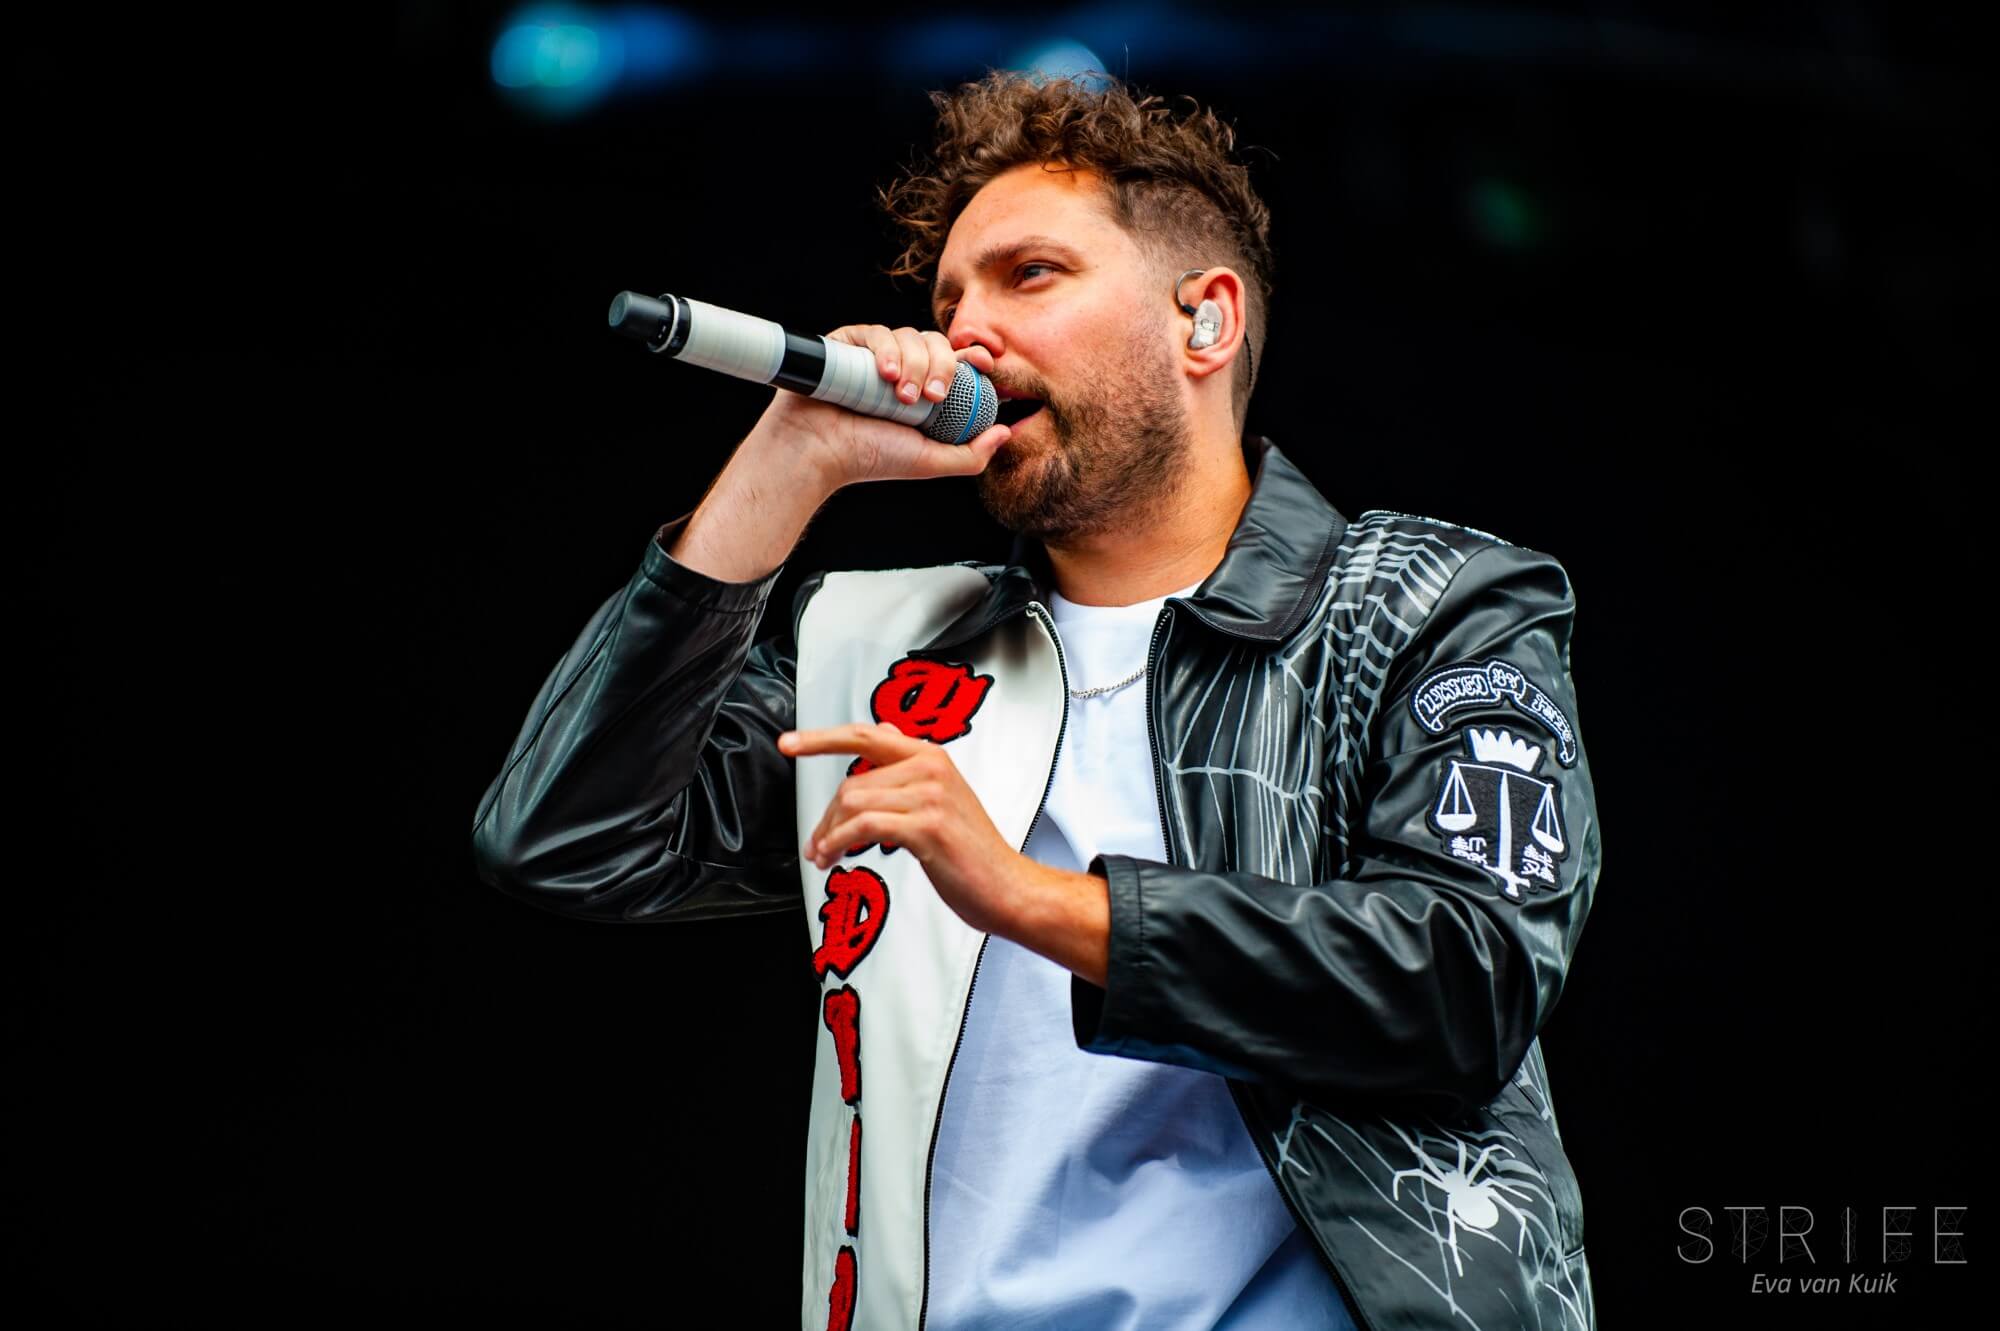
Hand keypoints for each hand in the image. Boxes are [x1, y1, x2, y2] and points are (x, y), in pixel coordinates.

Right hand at [747, 325, 1011, 490]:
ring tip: (902, 397)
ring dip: (915, 364)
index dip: (975, 356)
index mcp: (923, 390)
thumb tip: (1005, 432)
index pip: (956, 361)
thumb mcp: (930, 461)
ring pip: (911, 337)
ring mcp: (875, 354)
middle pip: (938, 344)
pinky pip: (877, 333)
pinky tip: (885, 375)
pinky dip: (887, 351)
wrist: (819, 452)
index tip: (987, 363)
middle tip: (933, 397)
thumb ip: (971, 454)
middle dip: (942, 367)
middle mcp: (902, 369)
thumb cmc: (869, 458)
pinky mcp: (849, 343)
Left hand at [779, 721, 1027, 937]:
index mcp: (932, 756)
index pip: (866, 734)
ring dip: (828, 834)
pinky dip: (839, 842)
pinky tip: (832, 857)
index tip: (788, 744)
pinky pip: (864, 826)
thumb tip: (882, 737)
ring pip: (853, 802)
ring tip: (823, 856)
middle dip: (825, 816)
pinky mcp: (927, 827)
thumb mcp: (942, 798)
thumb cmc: (973, 853)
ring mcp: (930, 796)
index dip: (821, 739)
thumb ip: (909, 770)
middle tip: (815, 844)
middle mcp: (931, 768)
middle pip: (852, 781)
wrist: (1009, 888)